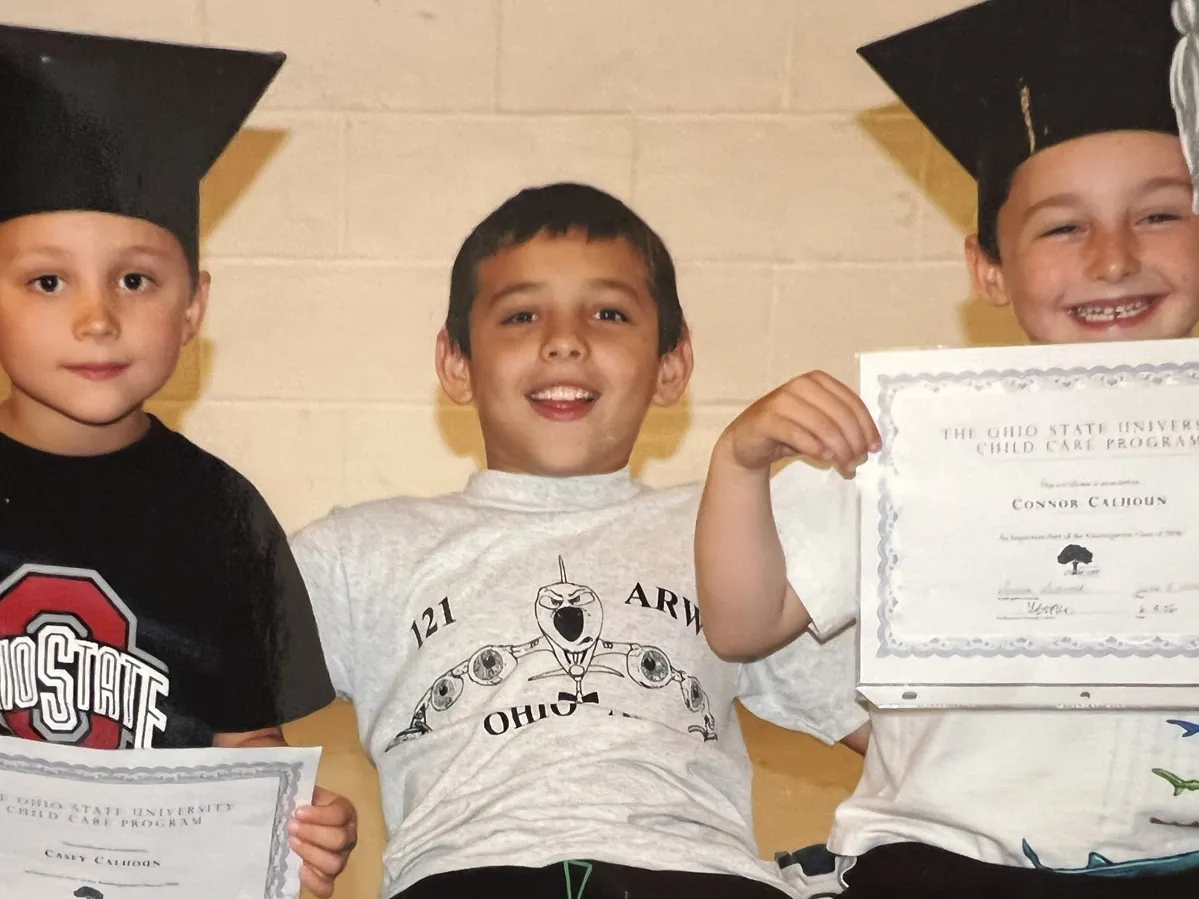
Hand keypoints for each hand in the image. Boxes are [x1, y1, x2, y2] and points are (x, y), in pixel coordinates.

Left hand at [289, 786, 356, 897]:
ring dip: (311, 854)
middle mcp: (349, 837)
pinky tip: (301, 869)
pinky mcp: (330, 878)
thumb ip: (307, 794)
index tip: (298, 812)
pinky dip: (314, 881)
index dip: (318, 815)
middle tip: (292, 827)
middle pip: (339, 840)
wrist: (308, 828)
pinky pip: (327, 888)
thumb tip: (294, 793)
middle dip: (313, 834)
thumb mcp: (311, 797)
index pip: (339, 815)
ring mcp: (341, 859)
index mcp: (346, 814)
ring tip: (293, 843)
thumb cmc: (309, 811)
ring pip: (334, 864)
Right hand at [718, 371, 879, 476]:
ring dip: (839, 450)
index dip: (867, 427)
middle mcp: (801, 385)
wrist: (748, 442)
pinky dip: (815, 448)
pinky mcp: (766, 419)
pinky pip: (798, 434)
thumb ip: (841, 428)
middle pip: (840, 415)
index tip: (874, 449)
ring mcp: (781, 400)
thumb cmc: (788, 433)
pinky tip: (825, 459)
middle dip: (854, 442)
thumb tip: (868, 446)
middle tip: (858, 463)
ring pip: (822, 425)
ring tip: (846, 467)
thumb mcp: (820, 426)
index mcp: (818, 381)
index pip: (852, 403)